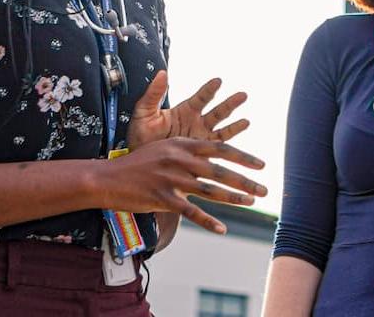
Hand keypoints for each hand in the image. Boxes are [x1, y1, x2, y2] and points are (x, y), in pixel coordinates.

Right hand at [102, 136, 266, 234]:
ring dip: (233, 198)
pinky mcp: (163, 198)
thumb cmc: (137, 163)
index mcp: (182, 144)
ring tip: (251, 203)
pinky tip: (222, 229)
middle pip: (220, 170)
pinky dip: (208, 221)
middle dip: (245, 180)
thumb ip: (186, 148)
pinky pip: (191, 211)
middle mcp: (180, 159)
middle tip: (265, 189)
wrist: (108, 177)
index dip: (243, 156)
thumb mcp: (163, 146)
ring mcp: (171, 179)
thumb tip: (207, 151)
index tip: (261, 164)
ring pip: (210, 190)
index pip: (220, 148)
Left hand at [127, 71, 249, 149]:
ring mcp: (200, 139)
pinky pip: (217, 150)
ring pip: (222, 130)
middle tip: (243, 95)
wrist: (138, 163)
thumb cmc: (140, 137)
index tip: (218, 81)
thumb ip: (154, 94)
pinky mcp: (201, 155)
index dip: (209, 90)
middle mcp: (196, 123)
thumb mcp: (144, 112)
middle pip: (217, 111)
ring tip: (246, 121)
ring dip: (235, 125)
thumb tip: (162, 72)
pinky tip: (237, 151)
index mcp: (184, 111)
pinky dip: (228, 149)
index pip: (201, 98)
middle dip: (230, 103)